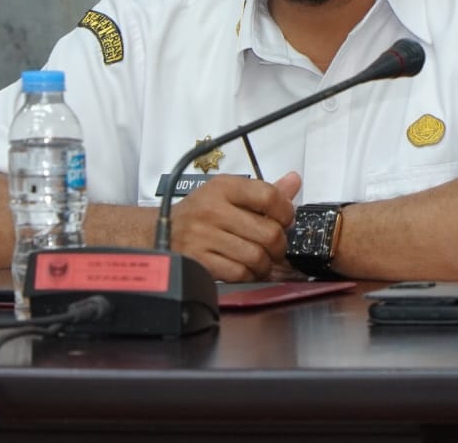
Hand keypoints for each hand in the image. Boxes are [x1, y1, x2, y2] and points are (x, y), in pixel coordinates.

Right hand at [170, 171, 300, 281]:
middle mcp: (213, 210)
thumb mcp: (228, 192)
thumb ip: (263, 191)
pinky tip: (247, 269)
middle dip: (280, 244)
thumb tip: (294, 182)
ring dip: (266, 264)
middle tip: (277, 246)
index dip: (286, 211)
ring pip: (256, 256)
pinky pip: (239, 273)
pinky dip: (250, 275)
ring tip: (263, 259)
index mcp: (223, 187)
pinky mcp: (199, 260)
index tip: (286, 219)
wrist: (162, 230)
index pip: (268, 196)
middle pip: (268, 232)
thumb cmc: (199, 211)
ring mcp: (204, 236)